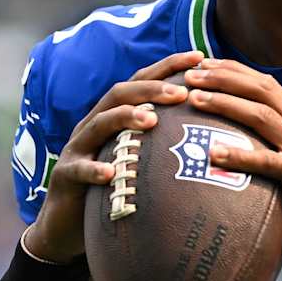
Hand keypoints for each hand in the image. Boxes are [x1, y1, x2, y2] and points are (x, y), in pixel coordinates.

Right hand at [24, 49, 203, 263]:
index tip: (200, 57)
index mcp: (115, 115)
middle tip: (182, 92)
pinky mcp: (64, 176)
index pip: (142, 81)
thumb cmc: (114, 188)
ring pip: (98, 124)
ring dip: (125, 118)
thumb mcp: (140, 159)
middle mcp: (94, 124)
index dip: (169, 66)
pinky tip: (110, 173)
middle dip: (152, 89)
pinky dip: (94, 169)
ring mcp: (77, 148)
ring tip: (151, 119)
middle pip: (120, 94)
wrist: (67, 224)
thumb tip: (217, 132)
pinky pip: (78, 170)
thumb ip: (166, 141)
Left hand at [183, 58, 281, 271]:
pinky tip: (213, 154)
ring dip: (226, 104)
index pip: (268, 85)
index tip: (204, 64)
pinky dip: (239, 156)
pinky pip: (267, 162)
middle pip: (263, 91)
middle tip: (191, 74)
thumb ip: (273, 150)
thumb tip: (234, 144)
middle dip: (225, 78)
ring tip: (195, 99)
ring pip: (262, 116)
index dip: (236, 71)